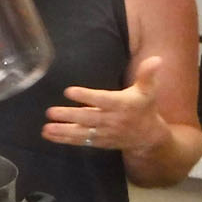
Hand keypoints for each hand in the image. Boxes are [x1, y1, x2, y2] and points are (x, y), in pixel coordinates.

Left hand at [43, 56, 169, 152]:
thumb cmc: (144, 107)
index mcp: (122, 105)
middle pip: (88, 118)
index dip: (86, 96)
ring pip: (81, 133)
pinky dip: (64, 139)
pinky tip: (48, 135)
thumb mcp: (148, 90)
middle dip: (68, 116)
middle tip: (50, 112)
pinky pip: (80, 142)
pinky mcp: (98, 142)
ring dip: (62, 131)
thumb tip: (156, 59)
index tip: (69, 91)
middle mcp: (112, 120)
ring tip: (46, 128)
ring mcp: (104, 133)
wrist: (147, 137)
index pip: (102, 100)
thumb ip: (148, 74)